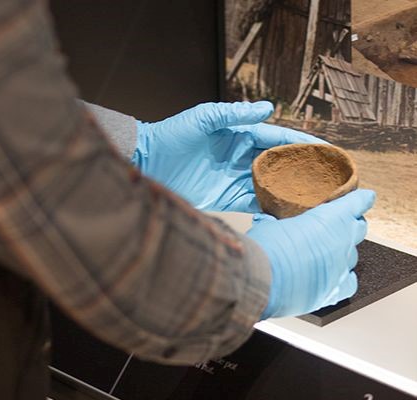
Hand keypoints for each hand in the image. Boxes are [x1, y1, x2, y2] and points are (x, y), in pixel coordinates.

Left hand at [132, 101, 325, 211]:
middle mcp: (241, 157)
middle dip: (303, 170)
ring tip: (317, 198)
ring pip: (270, 185)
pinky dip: (271, 207)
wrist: (148, 162)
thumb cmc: (173, 135)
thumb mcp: (203, 118)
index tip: (325, 149)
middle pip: (279, 164)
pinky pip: (254, 202)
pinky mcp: (226, 198)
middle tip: (329, 178)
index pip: (276, 138)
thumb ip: (234, 114)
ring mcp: (235, 178)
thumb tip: (267, 107)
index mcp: (239, 135)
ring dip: (291, 191)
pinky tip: (289, 212)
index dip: (300, 143)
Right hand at [247, 189, 375, 318]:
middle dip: (349, 226)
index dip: (360, 199)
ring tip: (321, 254)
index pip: (358, 202)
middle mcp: (343, 241)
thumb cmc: (266, 248)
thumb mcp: (268, 224)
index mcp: (331, 218)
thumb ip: (276, 221)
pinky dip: (341, 278)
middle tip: (332, 227)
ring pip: (352, 256)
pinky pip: (348, 282)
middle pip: (358, 229)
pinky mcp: (334, 291)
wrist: (262, 279)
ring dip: (340, 252)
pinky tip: (330, 277)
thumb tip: (267, 221)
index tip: (365, 197)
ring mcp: (341, 267)